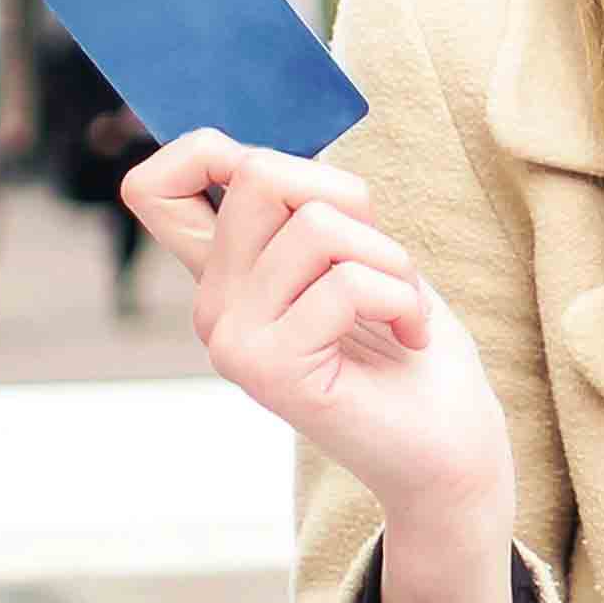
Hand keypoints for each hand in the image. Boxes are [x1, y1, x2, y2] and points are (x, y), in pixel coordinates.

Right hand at [122, 129, 513, 583]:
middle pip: (258, 173)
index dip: (206, 152)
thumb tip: (259, 152)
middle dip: (348, 196)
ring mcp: (233, 340)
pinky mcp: (268, 371)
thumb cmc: (410, 346)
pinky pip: (343, 283)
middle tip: (380, 262)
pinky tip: (411, 336)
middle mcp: (214, 308)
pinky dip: (400, 298)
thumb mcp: (354, 253)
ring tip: (402, 307)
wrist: (449, 450)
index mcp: (227, 276)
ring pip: (314, 225)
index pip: (154, 188)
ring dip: (388, 257)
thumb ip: (302, 208)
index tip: (293, 190)